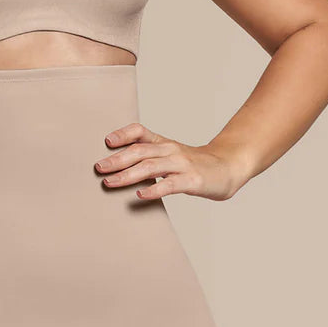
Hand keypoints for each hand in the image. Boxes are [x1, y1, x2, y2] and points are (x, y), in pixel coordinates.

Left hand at [94, 122, 247, 201]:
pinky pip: (170, 184)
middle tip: (98, 168)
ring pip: (151, 166)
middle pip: (140, 150)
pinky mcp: (192, 180)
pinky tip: (140, 195)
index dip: (123, 134)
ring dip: (128, 174)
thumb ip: (148, 158)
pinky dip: (154, 189)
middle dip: (117, 159)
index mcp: (163, 143)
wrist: (228, 167)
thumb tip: (117, 167)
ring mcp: (182, 164)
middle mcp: (170, 150)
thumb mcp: (171, 155)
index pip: (140, 132)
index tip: (107, 141)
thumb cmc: (194, 164)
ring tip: (110, 182)